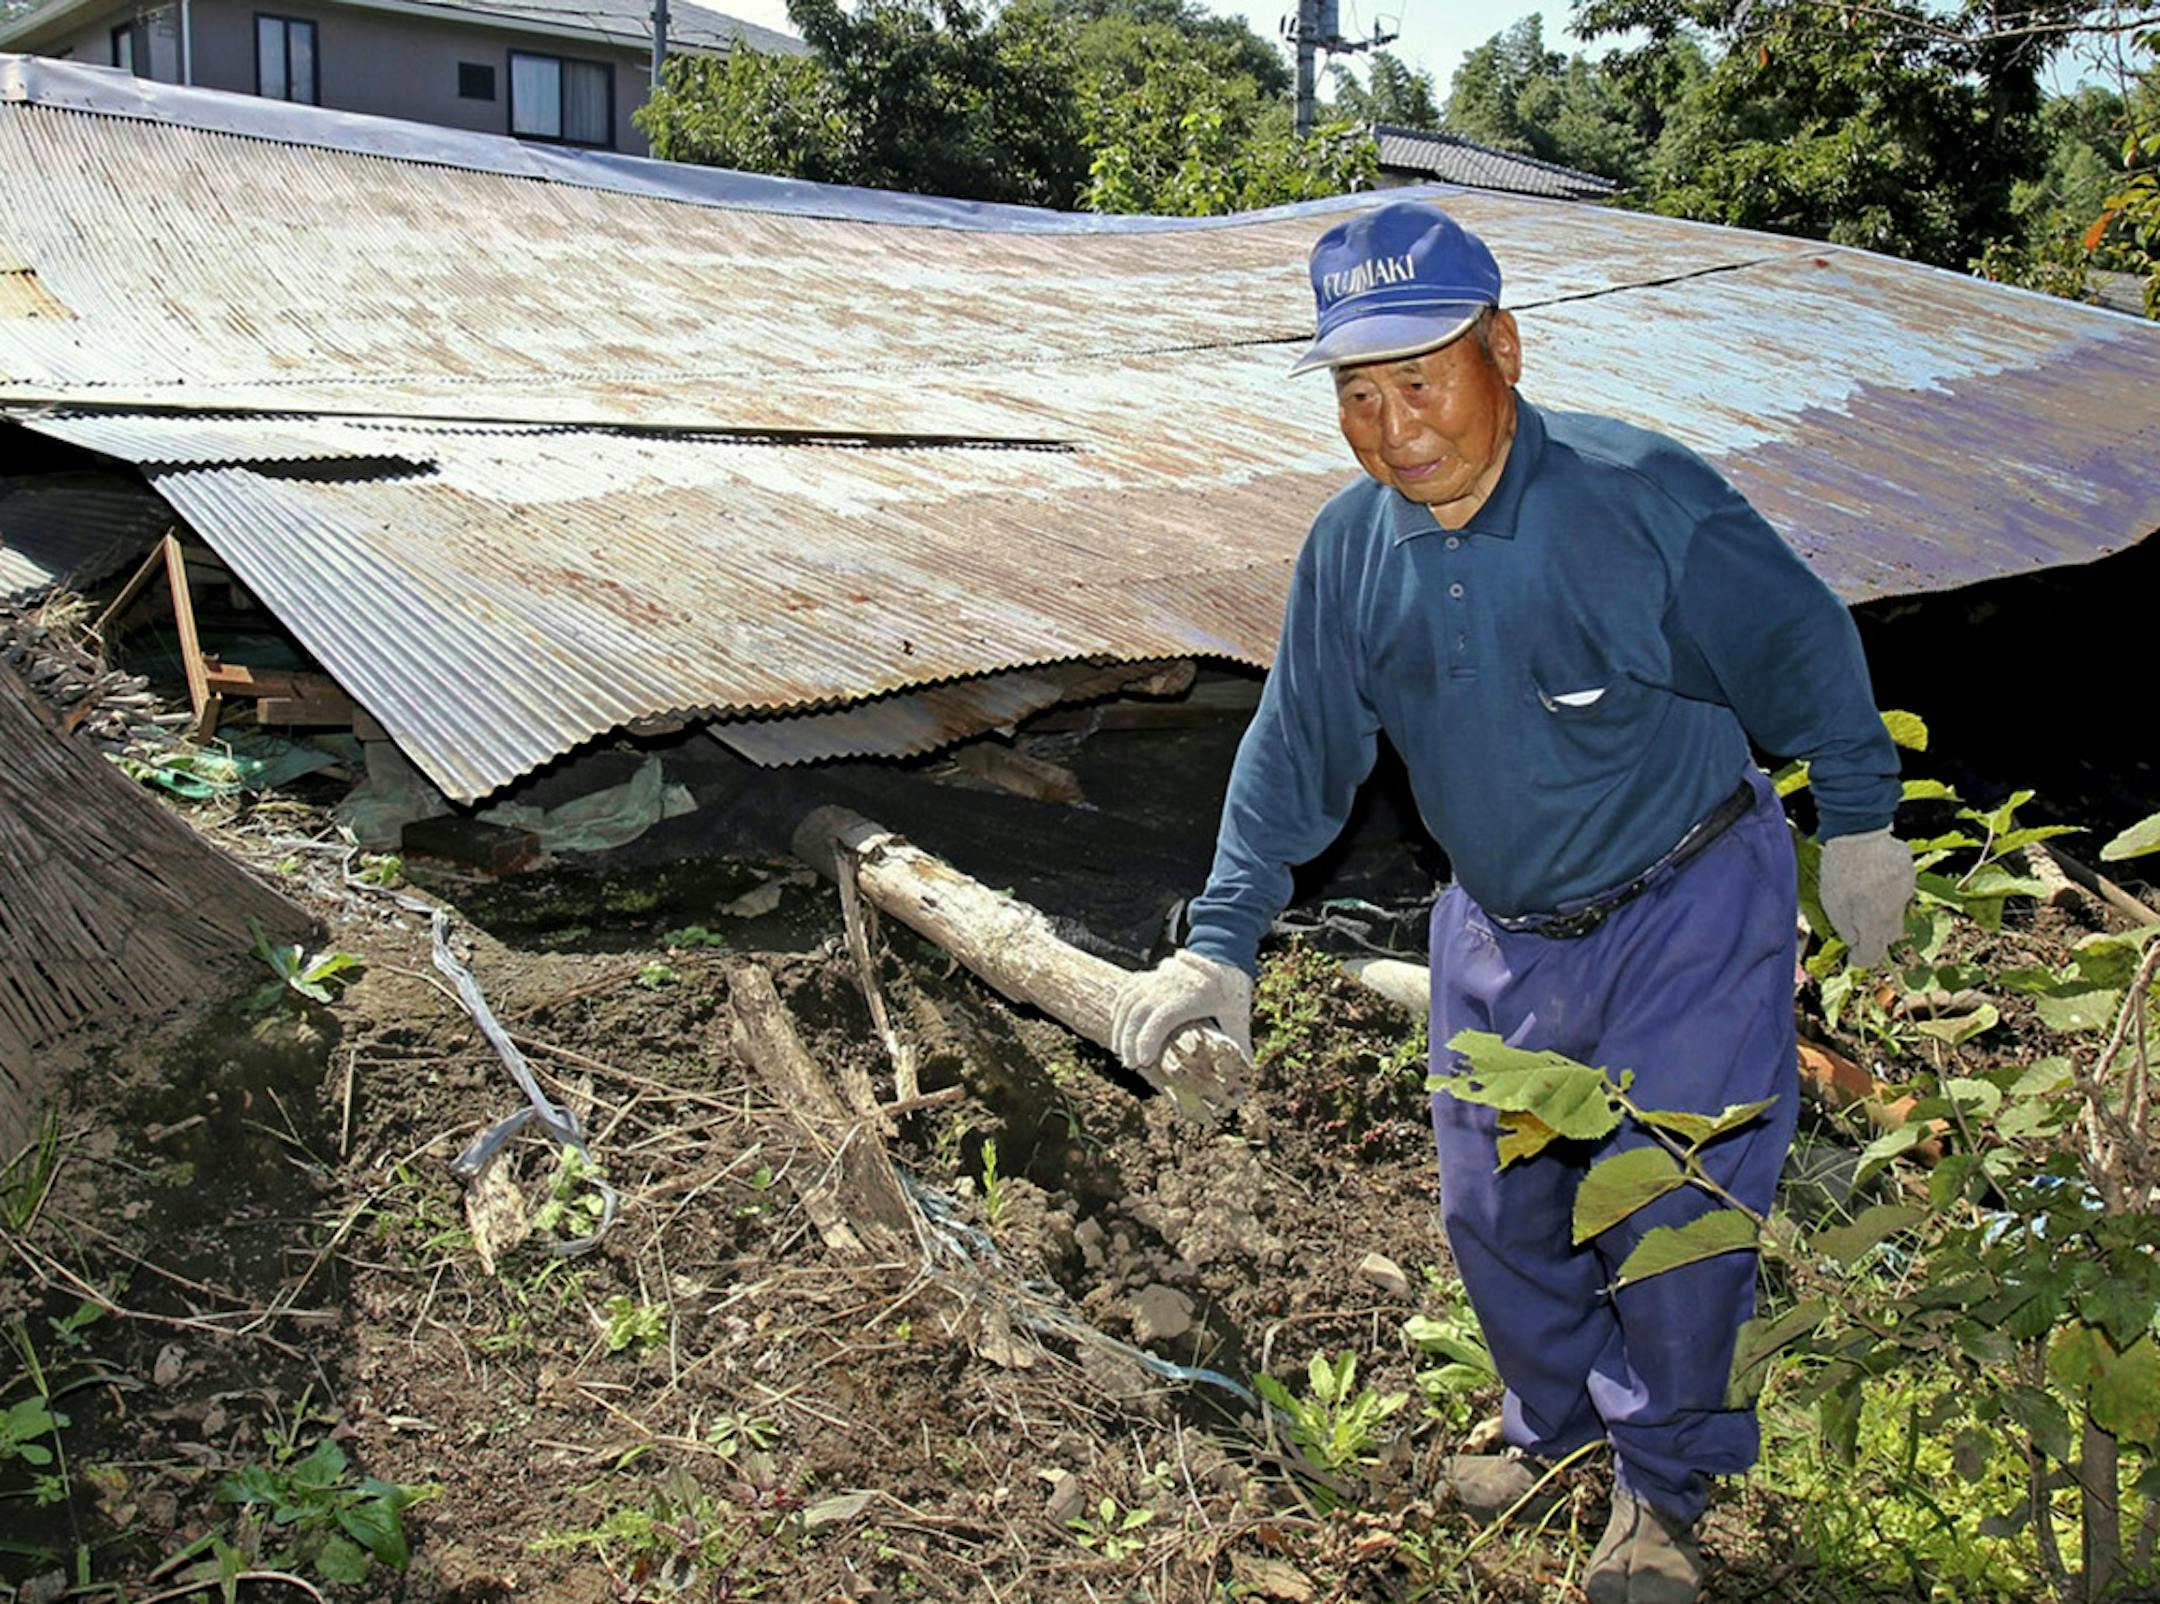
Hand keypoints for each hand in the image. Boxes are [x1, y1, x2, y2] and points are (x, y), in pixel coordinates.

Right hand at [1110, 950, 1252, 1070]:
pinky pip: (1129, 989)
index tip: (1143, 1061)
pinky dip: (1120, 1007)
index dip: (1149, 1039)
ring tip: (1121, 1051)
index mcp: (1194, 995)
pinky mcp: (1153, 974)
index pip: (1162, 1018)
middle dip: (1130, 1039)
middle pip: (1140, 1011)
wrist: (1225, 954)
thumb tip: (1248, 1072)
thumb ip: (1241, 1044)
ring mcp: (1160, 976)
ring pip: (1130, 1000)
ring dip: (1122, 1026)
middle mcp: (1172, 984)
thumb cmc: (1234, 990)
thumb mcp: (1239, 1016)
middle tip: (1130, 1064)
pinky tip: (1118, 1024)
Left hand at [1819, 827, 1915, 966]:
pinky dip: (1887, 885)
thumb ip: (1846, 929)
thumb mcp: (1833, 905)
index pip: (1874, 953)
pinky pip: (1899, 885)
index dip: (1863, 959)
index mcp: (1876, 921)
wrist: (1859, 832)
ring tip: (1861, 890)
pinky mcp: (1908, 870)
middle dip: (1875, 933)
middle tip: (1858, 924)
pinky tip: (1871, 871)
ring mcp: (1906, 888)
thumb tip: (1855, 942)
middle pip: (1890, 933)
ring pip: (1896, 907)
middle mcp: (1897, 908)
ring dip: (1881, 907)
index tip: (1854, 958)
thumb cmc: (1840, 870)